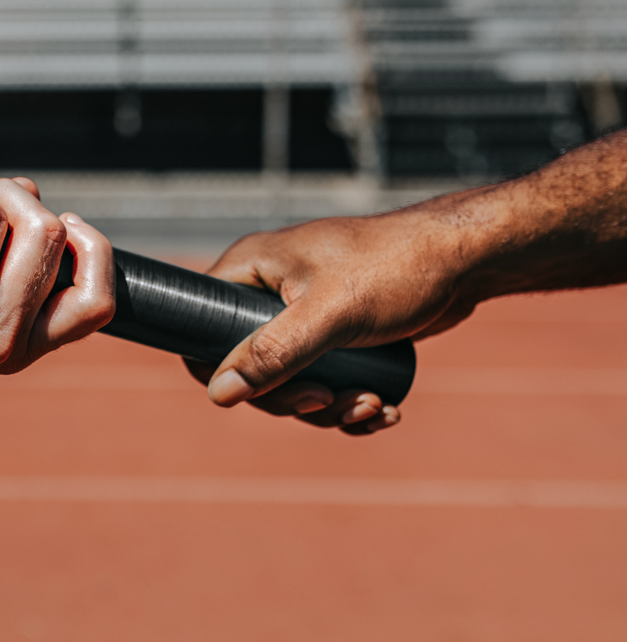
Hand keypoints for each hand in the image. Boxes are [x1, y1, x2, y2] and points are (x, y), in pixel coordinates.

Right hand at [197, 203, 481, 433]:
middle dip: (296, 399)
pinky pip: (323, 379)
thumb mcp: (329, 315)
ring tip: (374, 406)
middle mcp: (268, 291)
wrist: (465, 260)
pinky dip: (348, 402)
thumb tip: (218, 394)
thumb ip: (271, 353)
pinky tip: (384, 408)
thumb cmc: (397, 268)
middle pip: (249, 368)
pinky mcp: (335, 333)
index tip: (280, 392)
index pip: (203, 329)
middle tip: (333, 402)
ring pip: (291, 381)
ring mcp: (301, 313)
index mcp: (251, 271)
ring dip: (331, 407)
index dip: (227, 373)